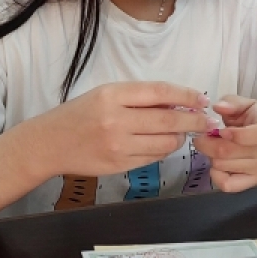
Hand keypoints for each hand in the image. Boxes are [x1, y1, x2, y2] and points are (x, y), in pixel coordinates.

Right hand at [30, 83, 214, 178]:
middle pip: (168, 119)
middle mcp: (116, 120)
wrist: (50, 143)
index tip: (202, 99)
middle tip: (206, 120)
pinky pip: (153, 157)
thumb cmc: (79, 115)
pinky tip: (163, 143)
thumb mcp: (105, 94)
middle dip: (193, 120)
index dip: (187, 95)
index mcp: (112, 95)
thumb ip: (138, 97)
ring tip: (182, 132)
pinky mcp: (119, 165)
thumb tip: (178, 100)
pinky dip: (164, 150)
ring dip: (180, 137)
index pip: (160, 92)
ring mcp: (118, 146)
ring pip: (165, 142)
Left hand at [194, 96, 256, 192]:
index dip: (228, 133)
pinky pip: (229, 186)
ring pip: (223, 166)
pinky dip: (216, 176)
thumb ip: (232, 102)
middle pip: (227, 152)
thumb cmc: (256, 118)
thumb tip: (217, 107)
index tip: (216, 128)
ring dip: (211, 156)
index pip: (247, 136)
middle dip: (207, 144)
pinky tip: (216, 166)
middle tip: (201, 137)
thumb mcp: (246, 104)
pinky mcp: (253, 182)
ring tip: (213, 148)